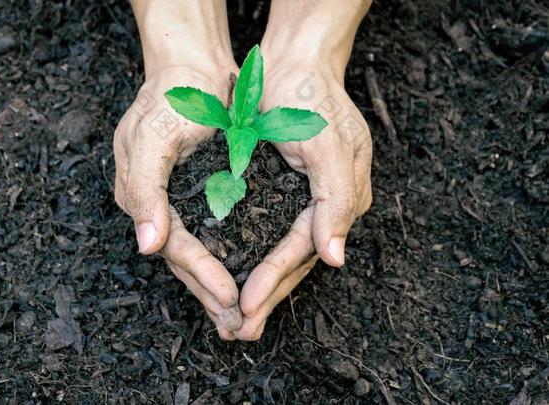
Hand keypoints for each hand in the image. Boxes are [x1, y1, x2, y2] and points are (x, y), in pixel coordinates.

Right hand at [113, 65, 241, 337]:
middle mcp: (158, 206)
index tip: (230, 297)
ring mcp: (179, 202)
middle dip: (210, 295)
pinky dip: (229, 259)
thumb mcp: (151, 135)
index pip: (174, 247)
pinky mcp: (202, 194)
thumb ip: (145, 190)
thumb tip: (146, 245)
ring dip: (218, 287)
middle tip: (239, 327)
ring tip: (241, 318)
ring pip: (201, 255)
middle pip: (185, 261)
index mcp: (141, 196)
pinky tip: (243, 278)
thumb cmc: (171, 95)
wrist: (192, 66)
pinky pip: (215, 235)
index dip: (201, 274)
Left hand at [234, 65, 372, 339]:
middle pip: (296, 261)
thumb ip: (336, 201)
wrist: (295, 63)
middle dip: (267, 297)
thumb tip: (335, 258)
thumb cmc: (313, 97)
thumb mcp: (329, 144)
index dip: (274, 278)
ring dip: (262, 288)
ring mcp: (308, 201)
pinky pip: (272, 235)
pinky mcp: (287, 193)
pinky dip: (256, 259)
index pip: (303, 249)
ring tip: (236, 320)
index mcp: (343, 198)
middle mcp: (327, 206)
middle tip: (238, 332)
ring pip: (284, 254)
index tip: (245, 306)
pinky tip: (241, 278)